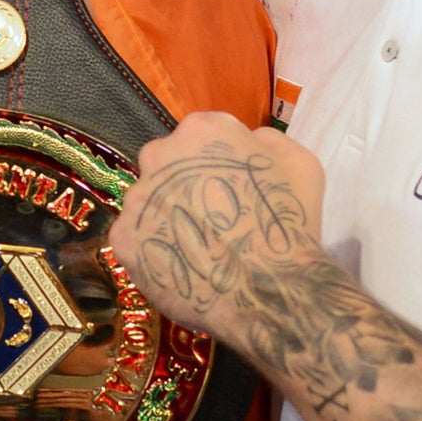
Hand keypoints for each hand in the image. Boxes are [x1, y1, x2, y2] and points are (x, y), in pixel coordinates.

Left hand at [110, 112, 324, 339]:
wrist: (267, 290)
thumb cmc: (287, 222)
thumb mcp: (299, 163)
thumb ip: (265, 141)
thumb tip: (247, 141)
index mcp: (201, 130)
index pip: (202, 136)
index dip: (218, 161)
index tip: (232, 186)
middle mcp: (159, 155)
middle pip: (167, 163)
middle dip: (185, 184)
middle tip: (214, 217)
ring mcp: (137, 198)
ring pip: (149, 201)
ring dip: (168, 216)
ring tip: (199, 246)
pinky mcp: (122, 238)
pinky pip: (137, 238)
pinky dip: (154, 249)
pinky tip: (182, 264)